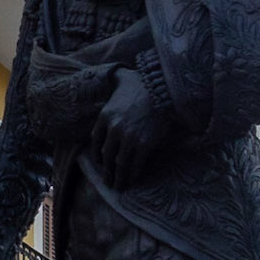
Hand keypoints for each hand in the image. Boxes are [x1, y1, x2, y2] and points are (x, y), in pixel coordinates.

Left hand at [93, 69, 165, 188]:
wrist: (164, 90)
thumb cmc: (145, 84)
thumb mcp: (122, 82)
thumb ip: (114, 82)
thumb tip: (112, 74)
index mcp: (105, 116)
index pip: (96, 141)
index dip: (97, 154)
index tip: (100, 162)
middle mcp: (114, 129)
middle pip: (106, 155)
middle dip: (107, 171)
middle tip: (108, 181)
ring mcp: (128, 138)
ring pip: (119, 164)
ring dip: (118, 177)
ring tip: (119, 186)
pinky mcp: (143, 144)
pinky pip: (135, 164)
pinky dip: (133, 174)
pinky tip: (132, 180)